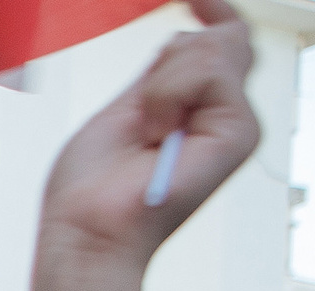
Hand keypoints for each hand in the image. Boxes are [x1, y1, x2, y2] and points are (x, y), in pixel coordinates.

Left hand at [30, 0, 256, 290]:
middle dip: (173, 59)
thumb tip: (186, 35)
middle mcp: (226, 115)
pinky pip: (210, 72)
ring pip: (215, 49)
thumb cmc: (90, 189)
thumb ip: (159, 76)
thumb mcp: (121, 112)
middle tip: (142, 117)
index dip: (213, 10)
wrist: (86, 233)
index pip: (222, 40)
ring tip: (145, 132)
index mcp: (198, 110)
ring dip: (162, 84)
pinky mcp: (239, 133)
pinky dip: (168, 94)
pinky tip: (156, 133)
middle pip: (223, 38)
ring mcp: (237, 124)